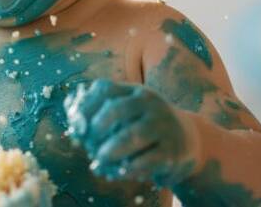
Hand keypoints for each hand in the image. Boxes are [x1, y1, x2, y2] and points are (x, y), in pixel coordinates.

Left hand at [64, 79, 198, 186]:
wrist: (188, 138)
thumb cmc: (143, 124)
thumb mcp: (126, 111)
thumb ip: (97, 113)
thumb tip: (72, 122)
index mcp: (133, 91)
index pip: (104, 89)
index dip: (85, 106)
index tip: (75, 125)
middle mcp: (150, 103)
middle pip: (117, 110)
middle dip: (96, 129)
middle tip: (88, 145)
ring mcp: (163, 125)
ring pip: (132, 136)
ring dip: (110, 150)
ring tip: (99, 160)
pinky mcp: (173, 151)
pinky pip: (147, 161)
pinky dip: (128, 168)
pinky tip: (119, 172)